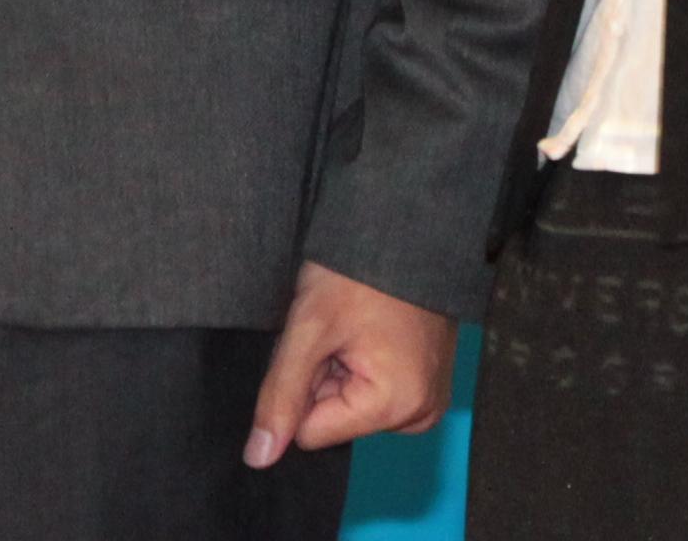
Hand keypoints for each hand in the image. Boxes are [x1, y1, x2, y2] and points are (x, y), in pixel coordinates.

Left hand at [244, 261, 455, 467]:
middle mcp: (421, 413)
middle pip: (335, 421)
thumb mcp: (308, 329)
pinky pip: (376, 395)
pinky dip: (362, 366)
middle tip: (338, 331)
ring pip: (351, 408)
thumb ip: (281, 395)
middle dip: (325, 378)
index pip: (312, 432)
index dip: (304, 385)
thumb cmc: (357, 271)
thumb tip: (258, 458)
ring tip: (355, 327)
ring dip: (341, 370)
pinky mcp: (428, 386)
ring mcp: (429, 400)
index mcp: (396, 405)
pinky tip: (369, 331)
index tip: (322, 342)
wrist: (405, 229)